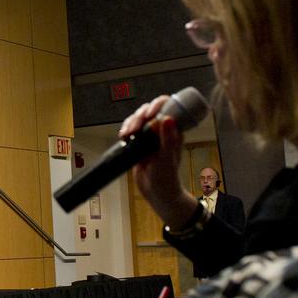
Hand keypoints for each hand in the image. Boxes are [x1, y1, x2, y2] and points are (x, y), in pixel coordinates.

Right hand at [119, 96, 197, 227]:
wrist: (155, 192)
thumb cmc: (166, 176)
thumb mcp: (167, 157)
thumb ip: (168, 138)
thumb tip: (168, 118)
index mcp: (174, 130)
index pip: (168, 107)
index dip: (157, 105)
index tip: (149, 114)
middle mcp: (162, 129)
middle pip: (149, 110)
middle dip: (139, 116)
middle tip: (134, 129)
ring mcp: (150, 135)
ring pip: (138, 118)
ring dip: (130, 122)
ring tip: (126, 134)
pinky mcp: (139, 142)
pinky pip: (131, 128)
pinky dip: (125, 129)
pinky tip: (123, 136)